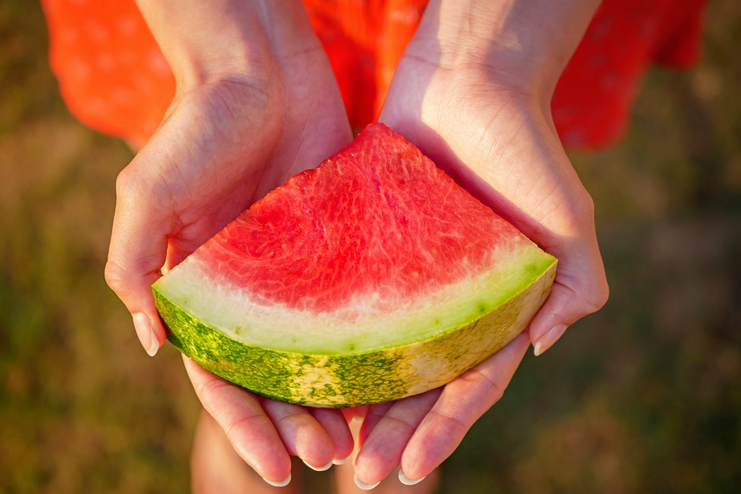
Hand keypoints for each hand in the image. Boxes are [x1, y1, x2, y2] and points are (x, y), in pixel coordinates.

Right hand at [104, 0, 353, 483]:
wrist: (260, 71)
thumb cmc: (196, 128)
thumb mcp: (148, 197)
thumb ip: (137, 268)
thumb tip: (153, 345)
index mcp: (206, 292)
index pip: (223, 377)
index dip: (247, 426)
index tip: (277, 470)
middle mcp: (255, 292)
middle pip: (277, 375)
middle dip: (298, 422)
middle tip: (332, 457)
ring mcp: (302, 272)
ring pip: (323, 350)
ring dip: (340, 396)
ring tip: (365, 437)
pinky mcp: (344, 244)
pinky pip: (360, 305)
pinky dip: (372, 344)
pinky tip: (396, 376)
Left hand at [353, 0, 607, 484]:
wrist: (468, 84)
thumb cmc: (524, 151)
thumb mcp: (569, 222)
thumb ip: (574, 288)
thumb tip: (541, 349)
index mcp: (492, 308)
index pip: (468, 381)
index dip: (443, 428)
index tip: (411, 469)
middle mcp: (444, 301)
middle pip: (416, 380)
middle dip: (394, 431)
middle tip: (361, 477)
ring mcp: (402, 279)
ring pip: (375, 352)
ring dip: (355, 401)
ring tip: (325, 446)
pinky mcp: (363, 248)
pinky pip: (341, 302)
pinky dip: (325, 340)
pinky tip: (300, 374)